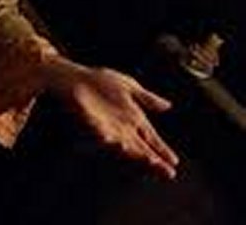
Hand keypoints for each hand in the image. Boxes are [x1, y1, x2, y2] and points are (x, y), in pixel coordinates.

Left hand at [43, 58, 179, 178]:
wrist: (74, 77)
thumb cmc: (99, 81)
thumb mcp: (128, 86)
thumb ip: (147, 98)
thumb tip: (168, 106)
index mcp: (133, 118)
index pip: (151, 138)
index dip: (162, 150)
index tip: (174, 163)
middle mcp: (121, 127)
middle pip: (141, 147)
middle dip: (153, 160)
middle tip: (166, 172)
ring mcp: (106, 127)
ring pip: (123, 145)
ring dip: (134, 152)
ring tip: (147, 159)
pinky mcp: (90, 122)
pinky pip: (98, 132)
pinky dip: (105, 137)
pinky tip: (112, 140)